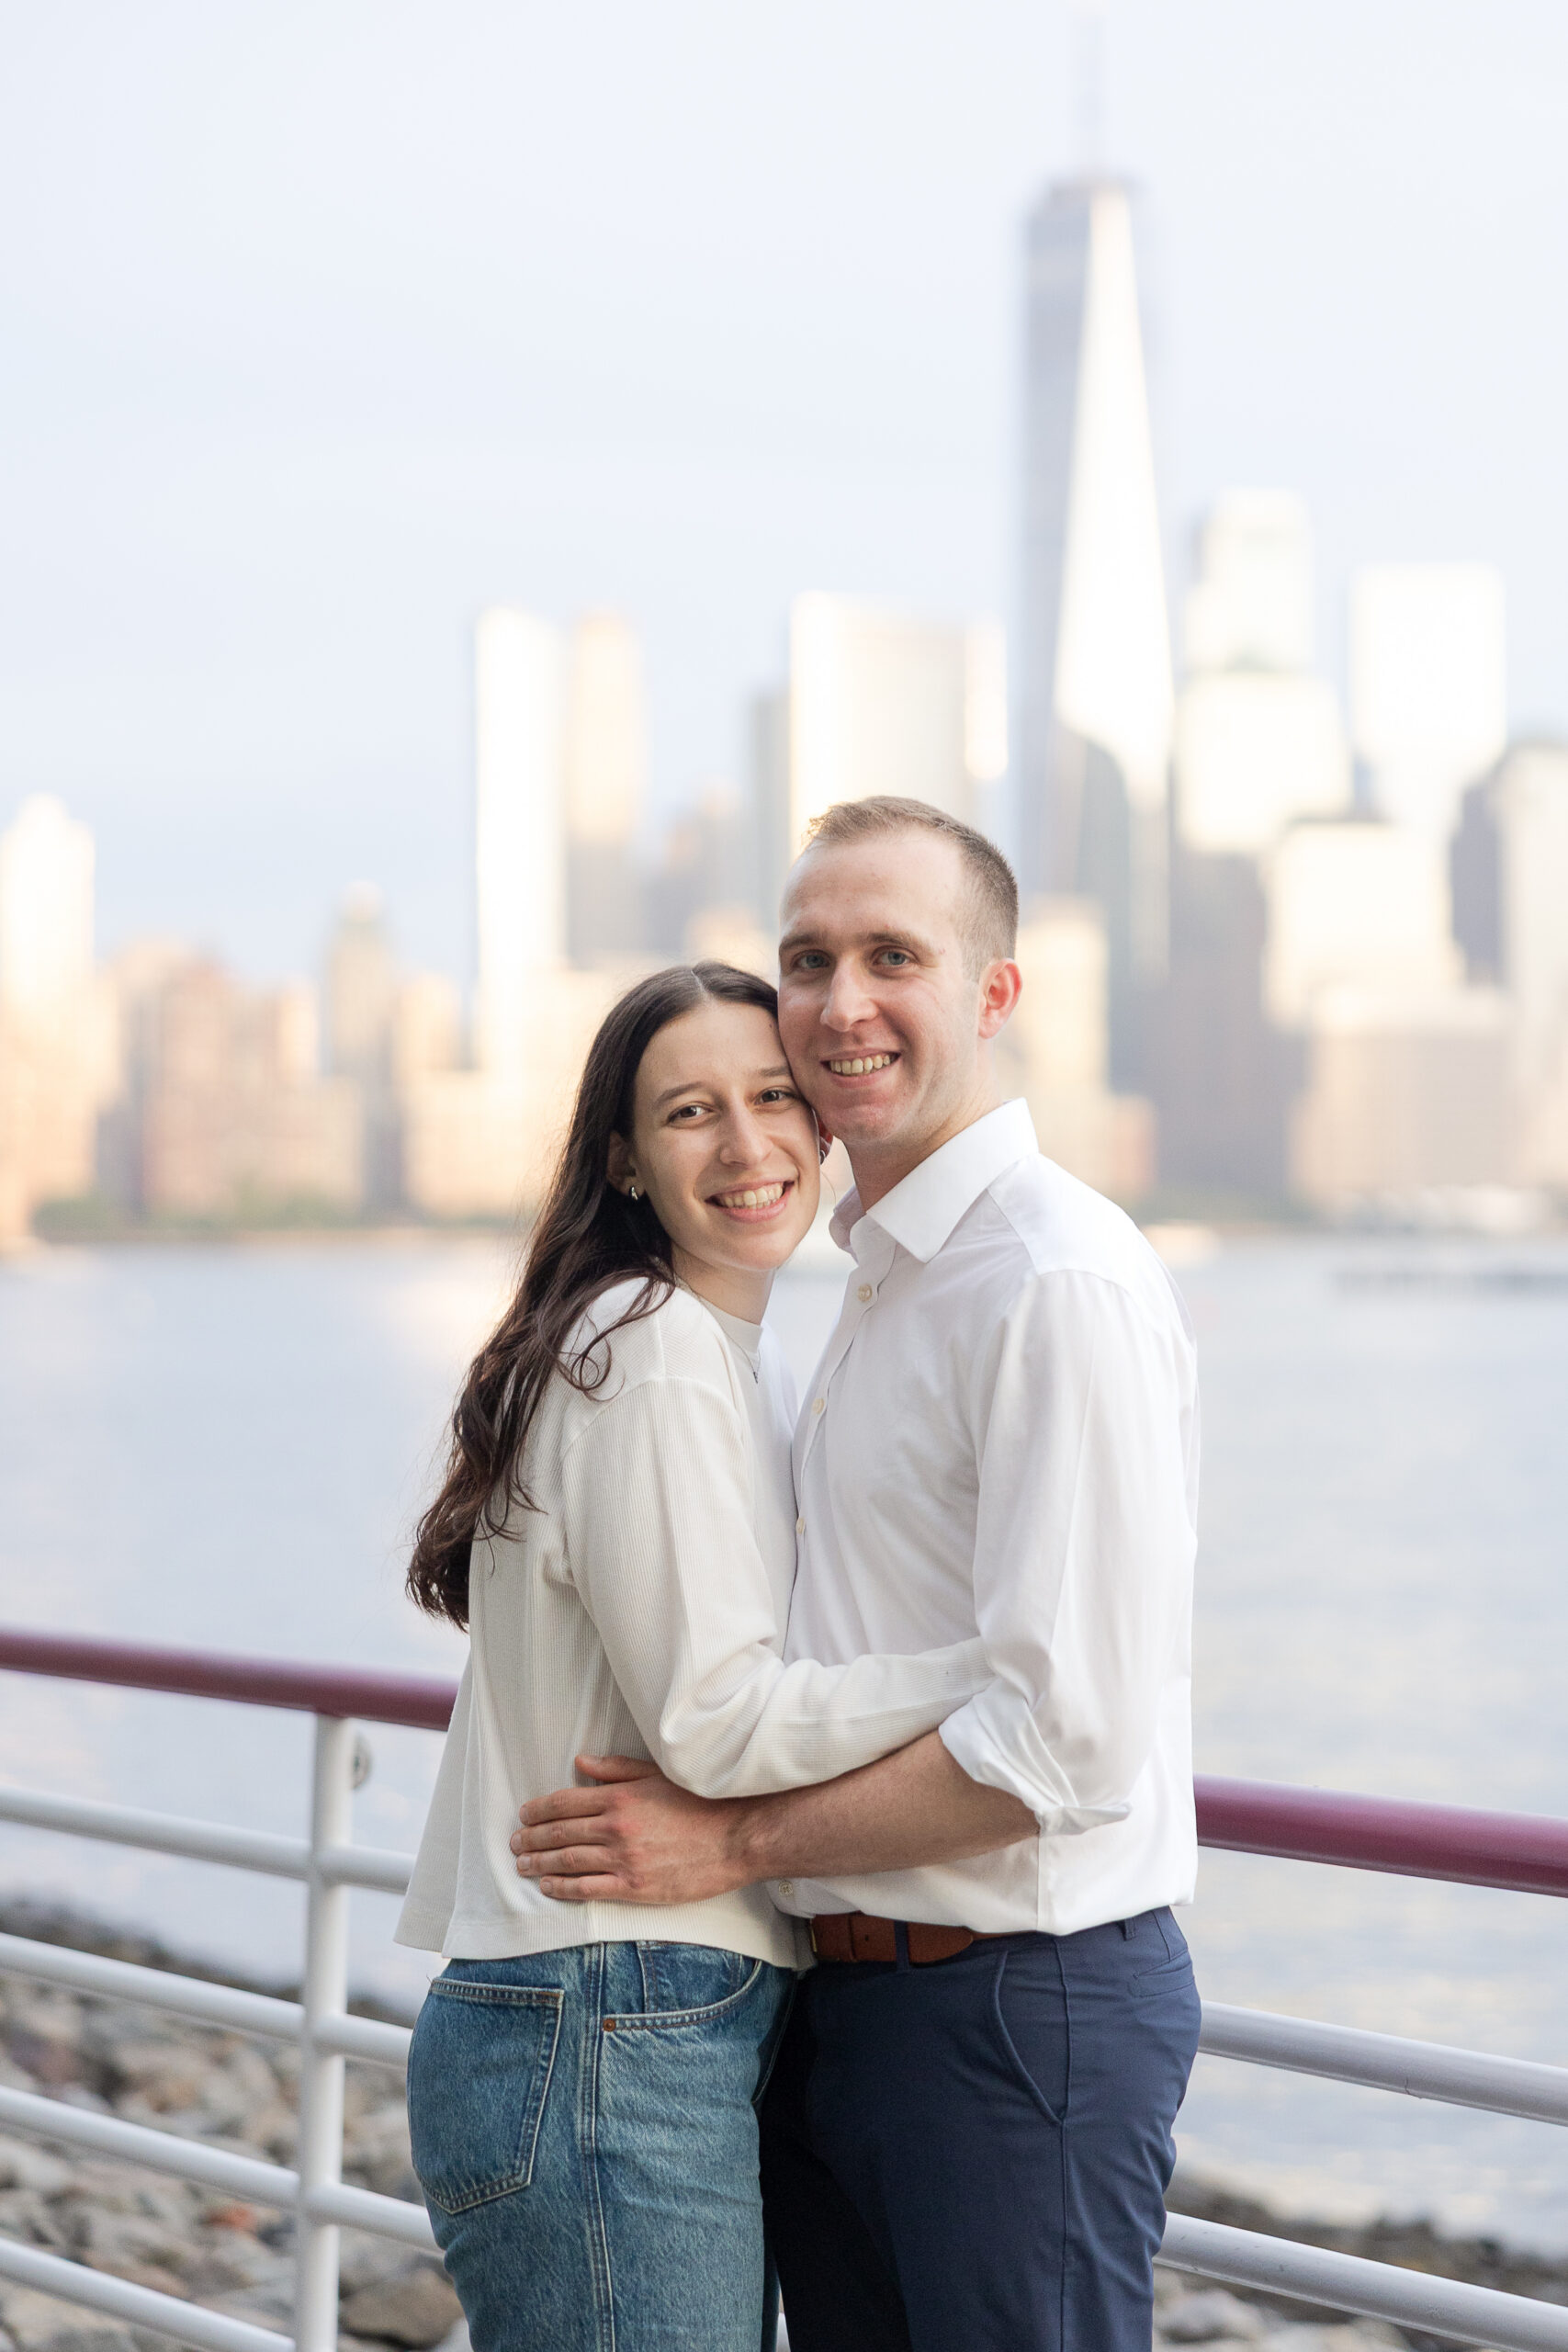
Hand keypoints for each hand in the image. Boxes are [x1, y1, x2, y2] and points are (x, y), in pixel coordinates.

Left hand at [509, 1755, 754, 1904]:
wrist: (736, 1837)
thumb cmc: (700, 1802)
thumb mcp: (657, 1775)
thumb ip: (616, 1769)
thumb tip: (581, 1762)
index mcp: (620, 1797)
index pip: (565, 1802)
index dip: (538, 1809)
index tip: (524, 1814)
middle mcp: (617, 1827)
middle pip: (559, 1833)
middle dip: (531, 1837)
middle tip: (514, 1842)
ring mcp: (625, 1859)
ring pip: (567, 1862)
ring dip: (539, 1863)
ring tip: (522, 1864)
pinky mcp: (635, 1887)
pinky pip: (588, 1889)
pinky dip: (563, 1887)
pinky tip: (548, 1886)